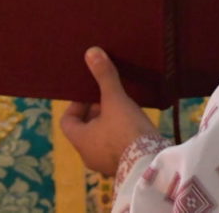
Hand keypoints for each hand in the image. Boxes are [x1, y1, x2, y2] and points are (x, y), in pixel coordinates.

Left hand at [59, 47, 159, 174]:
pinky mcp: (122, 167)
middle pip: (84, 129)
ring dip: (109, 124)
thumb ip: (104, 77)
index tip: (91, 93)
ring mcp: (105, 164)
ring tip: (124, 109)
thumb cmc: (126, 130)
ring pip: (100, 139)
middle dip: (95, 112)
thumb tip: (91, 52)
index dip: (77, 105)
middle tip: (109, 97)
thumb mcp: (115, 100)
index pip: (67, 121)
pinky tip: (135, 126)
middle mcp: (88, 155)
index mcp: (80, 140)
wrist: (151, 163)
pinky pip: (115, 148)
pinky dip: (120, 136)